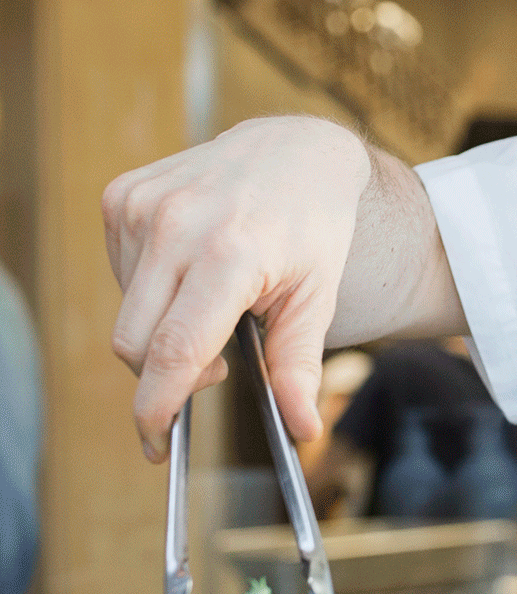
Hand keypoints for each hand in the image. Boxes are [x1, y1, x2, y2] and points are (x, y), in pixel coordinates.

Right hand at [104, 118, 371, 459]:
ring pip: (127, 312)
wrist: (297, 151)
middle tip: (214, 366)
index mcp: (231, 255)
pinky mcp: (122, 196)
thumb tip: (303, 432)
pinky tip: (190, 268)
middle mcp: (177, 227)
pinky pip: (120, 274)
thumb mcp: (318, 297)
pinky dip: (150, 290)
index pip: (175, 351)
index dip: (158, 406)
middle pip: (137, 342)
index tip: (156, 442)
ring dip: (162, 327)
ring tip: (214, 301)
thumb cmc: (313, 227)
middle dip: (165, 374)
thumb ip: (299, 366)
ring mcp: (143, 207)